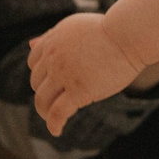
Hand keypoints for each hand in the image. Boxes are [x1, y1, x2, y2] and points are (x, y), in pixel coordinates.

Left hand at [28, 12, 140, 135]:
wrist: (128, 35)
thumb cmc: (109, 30)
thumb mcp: (74, 27)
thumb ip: (51, 36)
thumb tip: (30, 44)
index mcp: (52, 42)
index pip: (33, 63)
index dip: (40, 75)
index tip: (51, 83)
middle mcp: (54, 58)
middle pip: (36, 82)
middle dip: (44, 92)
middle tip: (56, 100)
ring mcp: (64, 75)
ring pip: (42, 99)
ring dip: (44, 111)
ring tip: (51, 119)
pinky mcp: (78, 91)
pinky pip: (58, 113)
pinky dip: (53, 124)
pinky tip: (56, 131)